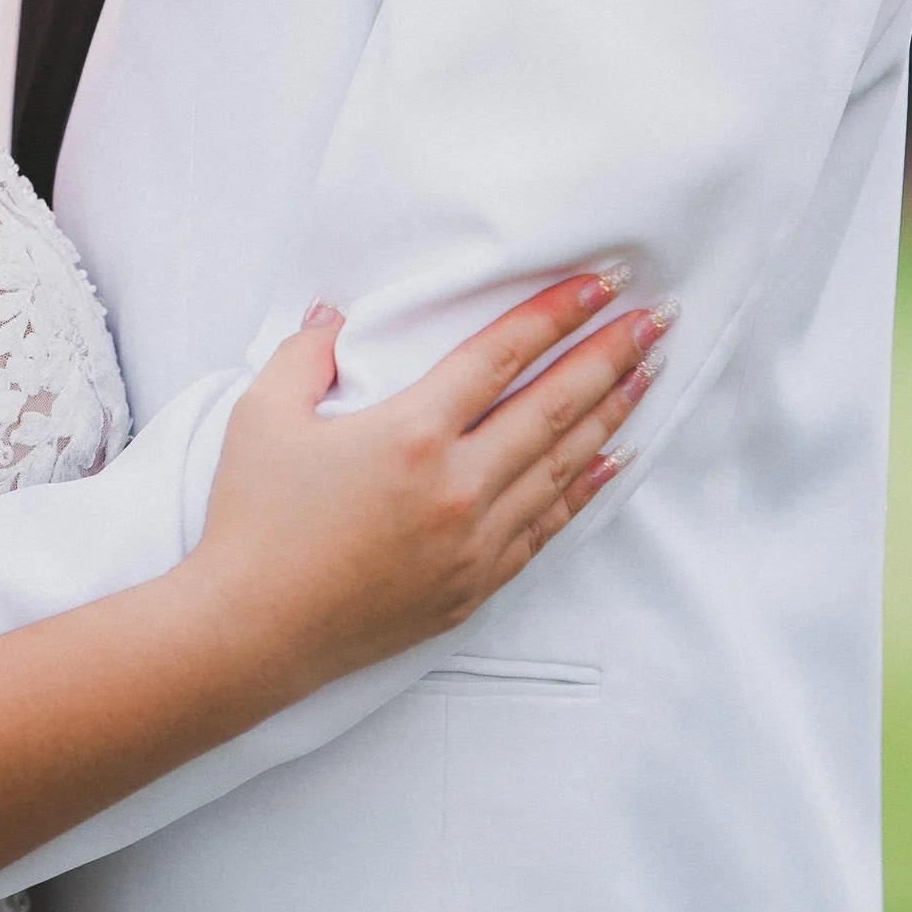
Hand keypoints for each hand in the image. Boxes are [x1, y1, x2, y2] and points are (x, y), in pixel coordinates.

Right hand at [193, 271, 669, 701]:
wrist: (252, 630)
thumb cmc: (252, 519)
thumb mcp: (262, 415)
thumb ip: (305, 352)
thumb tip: (336, 314)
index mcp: (411, 432)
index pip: (502, 355)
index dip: (557, 312)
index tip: (604, 280)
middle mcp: (458, 485)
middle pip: (553, 405)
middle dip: (611, 354)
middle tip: (659, 317)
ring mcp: (473, 541)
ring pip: (562, 465)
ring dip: (610, 413)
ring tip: (648, 373)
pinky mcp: (474, 584)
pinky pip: (546, 526)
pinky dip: (584, 488)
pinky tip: (610, 460)